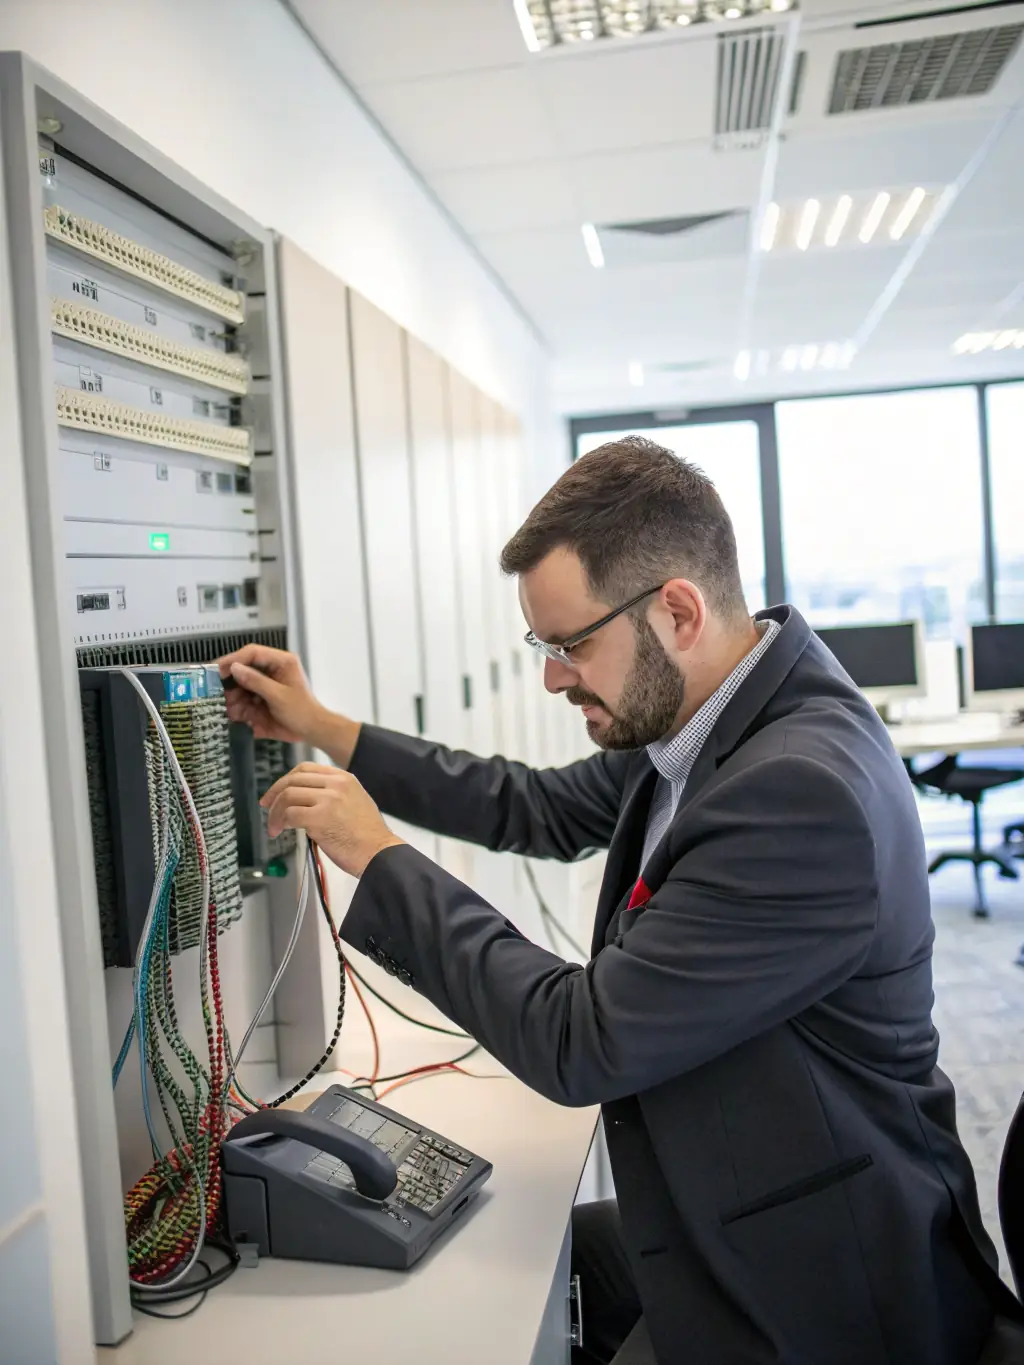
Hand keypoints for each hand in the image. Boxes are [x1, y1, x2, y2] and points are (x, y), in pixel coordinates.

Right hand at [217, 644, 328, 745]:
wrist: (312, 731)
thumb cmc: (301, 711)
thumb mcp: (278, 696)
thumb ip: (256, 681)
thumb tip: (234, 668)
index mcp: (281, 662)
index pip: (253, 653)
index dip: (233, 659)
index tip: (217, 669)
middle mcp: (272, 670)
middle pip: (244, 669)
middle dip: (230, 682)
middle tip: (215, 691)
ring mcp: (265, 685)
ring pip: (241, 686)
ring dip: (232, 697)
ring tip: (224, 706)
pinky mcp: (262, 699)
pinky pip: (244, 700)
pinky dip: (237, 707)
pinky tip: (232, 714)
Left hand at [261, 763, 403, 877]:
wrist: (379, 853)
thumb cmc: (368, 836)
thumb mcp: (355, 802)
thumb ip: (332, 795)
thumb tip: (305, 801)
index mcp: (344, 778)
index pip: (305, 769)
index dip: (286, 779)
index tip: (276, 792)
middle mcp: (335, 784)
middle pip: (293, 780)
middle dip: (274, 793)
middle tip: (267, 806)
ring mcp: (328, 800)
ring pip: (287, 796)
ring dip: (275, 812)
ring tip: (274, 827)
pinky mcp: (320, 818)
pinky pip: (290, 814)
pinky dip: (280, 823)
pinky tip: (280, 831)